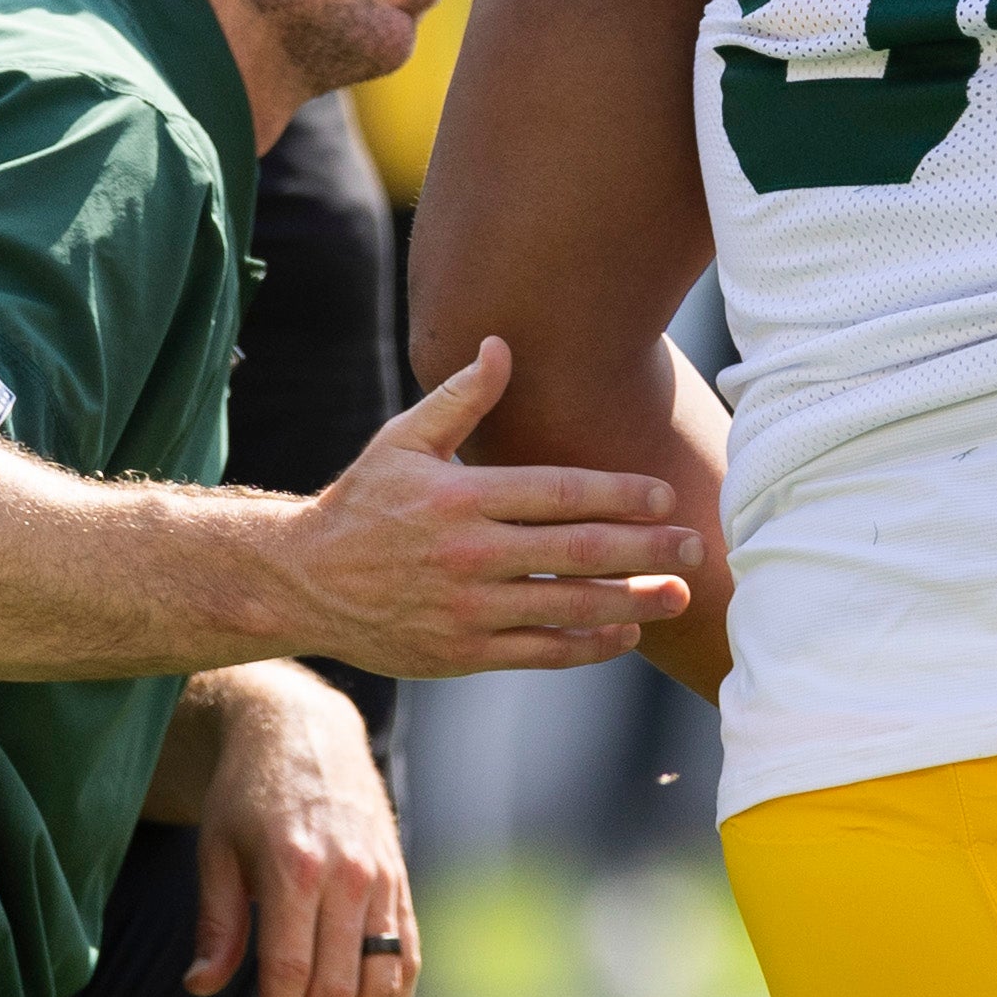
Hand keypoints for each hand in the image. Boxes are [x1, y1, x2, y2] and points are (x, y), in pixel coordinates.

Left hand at [186, 667, 413, 996]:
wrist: (306, 730)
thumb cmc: (246, 794)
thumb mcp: (215, 850)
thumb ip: (217, 924)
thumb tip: (200, 991)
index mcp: (294, 869)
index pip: (291, 973)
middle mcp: (347, 877)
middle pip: (340, 988)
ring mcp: (382, 880)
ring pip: (383, 980)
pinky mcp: (401, 882)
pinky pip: (406, 956)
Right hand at [267, 340, 702, 676]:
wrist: (302, 582)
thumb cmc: (363, 503)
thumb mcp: (403, 440)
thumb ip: (460, 397)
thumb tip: (501, 345)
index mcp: (459, 496)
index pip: (557, 493)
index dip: (618, 494)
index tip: (664, 494)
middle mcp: (467, 554)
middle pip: (576, 552)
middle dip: (644, 549)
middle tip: (694, 546)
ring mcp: (466, 608)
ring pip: (566, 608)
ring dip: (631, 602)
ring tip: (677, 594)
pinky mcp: (462, 652)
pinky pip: (540, 651)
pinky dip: (588, 644)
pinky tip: (625, 633)